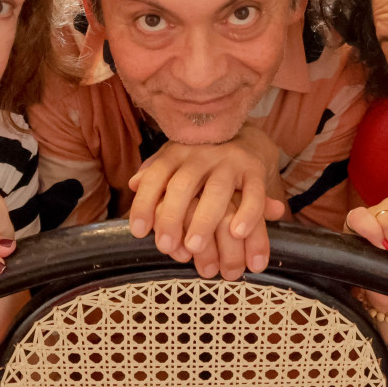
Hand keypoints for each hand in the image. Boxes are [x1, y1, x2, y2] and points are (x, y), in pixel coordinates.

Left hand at [127, 125, 287, 272]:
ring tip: (195, 248)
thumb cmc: (203, 160)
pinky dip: (247, 213)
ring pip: (217, 190)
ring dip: (205, 220)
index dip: (145, 203)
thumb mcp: (176, 161)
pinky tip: (238, 233)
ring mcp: (230, 162)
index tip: (138, 231)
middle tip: (166, 246)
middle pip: (183, 185)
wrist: (248, 138)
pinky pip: (254, 192)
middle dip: (172, 216)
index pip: (156, 176)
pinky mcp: (255, 170)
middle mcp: (202, 155)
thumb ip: (154, 174)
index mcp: (178, 153)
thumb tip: (132, 184)